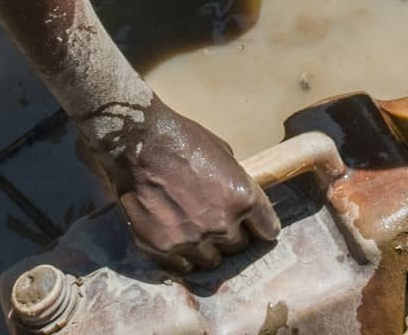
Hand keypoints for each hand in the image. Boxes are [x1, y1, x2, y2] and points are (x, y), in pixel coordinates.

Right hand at [96, 103, 280, 272]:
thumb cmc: (184, 141)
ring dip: (207, 248)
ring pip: (211, 260)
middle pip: (239, 246)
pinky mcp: (163, 249)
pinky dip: (182, 255)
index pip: (268, 229)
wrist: (140, 145)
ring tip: (194, 231)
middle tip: (216, 221)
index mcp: (242, 198)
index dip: (261, 226)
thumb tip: (237, 201)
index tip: (257, 227)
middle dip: (231, 234)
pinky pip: (183, 265)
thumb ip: (235, 184)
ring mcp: (192, 241)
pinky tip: (175, 237)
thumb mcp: (224, 155)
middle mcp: (221, 225)